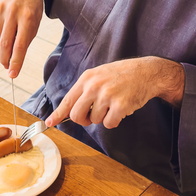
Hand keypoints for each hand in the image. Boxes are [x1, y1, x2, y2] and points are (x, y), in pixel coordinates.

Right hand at [0, 0, 42, 77]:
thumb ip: (25, 40)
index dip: (16, 61)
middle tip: (7, 67)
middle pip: (5, 43)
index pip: (20, 44)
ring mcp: (0, 9)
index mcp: (27, 17)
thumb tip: (13, 60)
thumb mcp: (35, 23)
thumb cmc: (31, 8)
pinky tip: (6, 25)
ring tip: (11, 35)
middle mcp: (12, 12)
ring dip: (3, 44)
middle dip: (5, 59)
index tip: (13, 74)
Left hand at [45, 57, 184, 129]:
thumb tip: (70, 110)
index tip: (49, 122)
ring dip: (103, 117)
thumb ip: (85, 90)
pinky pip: (109, 124)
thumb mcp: (99, 75)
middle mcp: (94, 86)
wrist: (146, 72)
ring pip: (94, 120)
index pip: (67, 100)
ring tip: (113, 104)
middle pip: (77, 115)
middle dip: (83, 120)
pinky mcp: (119, 105)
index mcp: (87, 78)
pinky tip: (121, 108)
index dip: (58, 114)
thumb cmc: (122, 75)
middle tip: (92, 115)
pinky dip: (115, 120)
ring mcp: (107, 95)